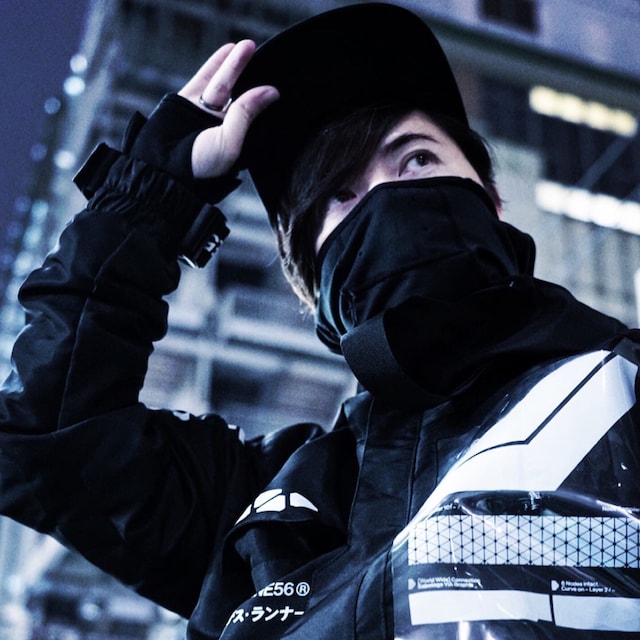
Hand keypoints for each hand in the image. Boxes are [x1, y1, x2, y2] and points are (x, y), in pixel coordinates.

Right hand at [178, 40, 278, 177]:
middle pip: (240, 93)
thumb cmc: (200, 164)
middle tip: (258, 51)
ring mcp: (203, 111)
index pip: (254, 113)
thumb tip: (271, 91)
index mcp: (237, 138)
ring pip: (222, 83)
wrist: (162, 168)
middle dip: (248, 71)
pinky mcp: (186, 102)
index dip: (263, 96)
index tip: (277, 80)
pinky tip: (228, 50)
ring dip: (234, 64)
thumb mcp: (229, 140)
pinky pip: (203, 79)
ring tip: (246, 46)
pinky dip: (215, 64)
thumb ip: (246, 113)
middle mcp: (221, 124)